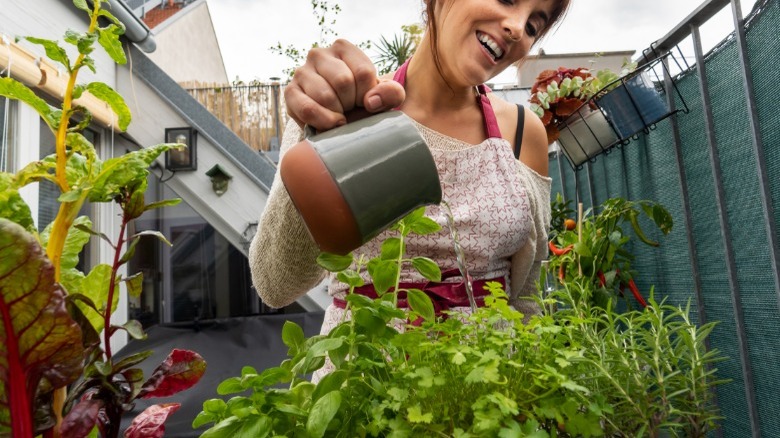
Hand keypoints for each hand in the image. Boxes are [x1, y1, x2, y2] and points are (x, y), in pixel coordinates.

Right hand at [284, 39, 405, 131]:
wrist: (339, 119)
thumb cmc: (362, 103)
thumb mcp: (384, 97)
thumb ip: (391, 93)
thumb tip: (370, 101)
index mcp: (343, 48)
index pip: (363, 72)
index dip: (368, 94)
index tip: (365, 101)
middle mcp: (319, 54)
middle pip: (344, 82)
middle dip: (351, 104)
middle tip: (350, 109)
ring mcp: (302, 72)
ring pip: (326, 96)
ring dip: (337, 114)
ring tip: (339, 115)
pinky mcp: (290, 92)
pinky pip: (307, 109)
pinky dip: (323, 121)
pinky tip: (330, 125)